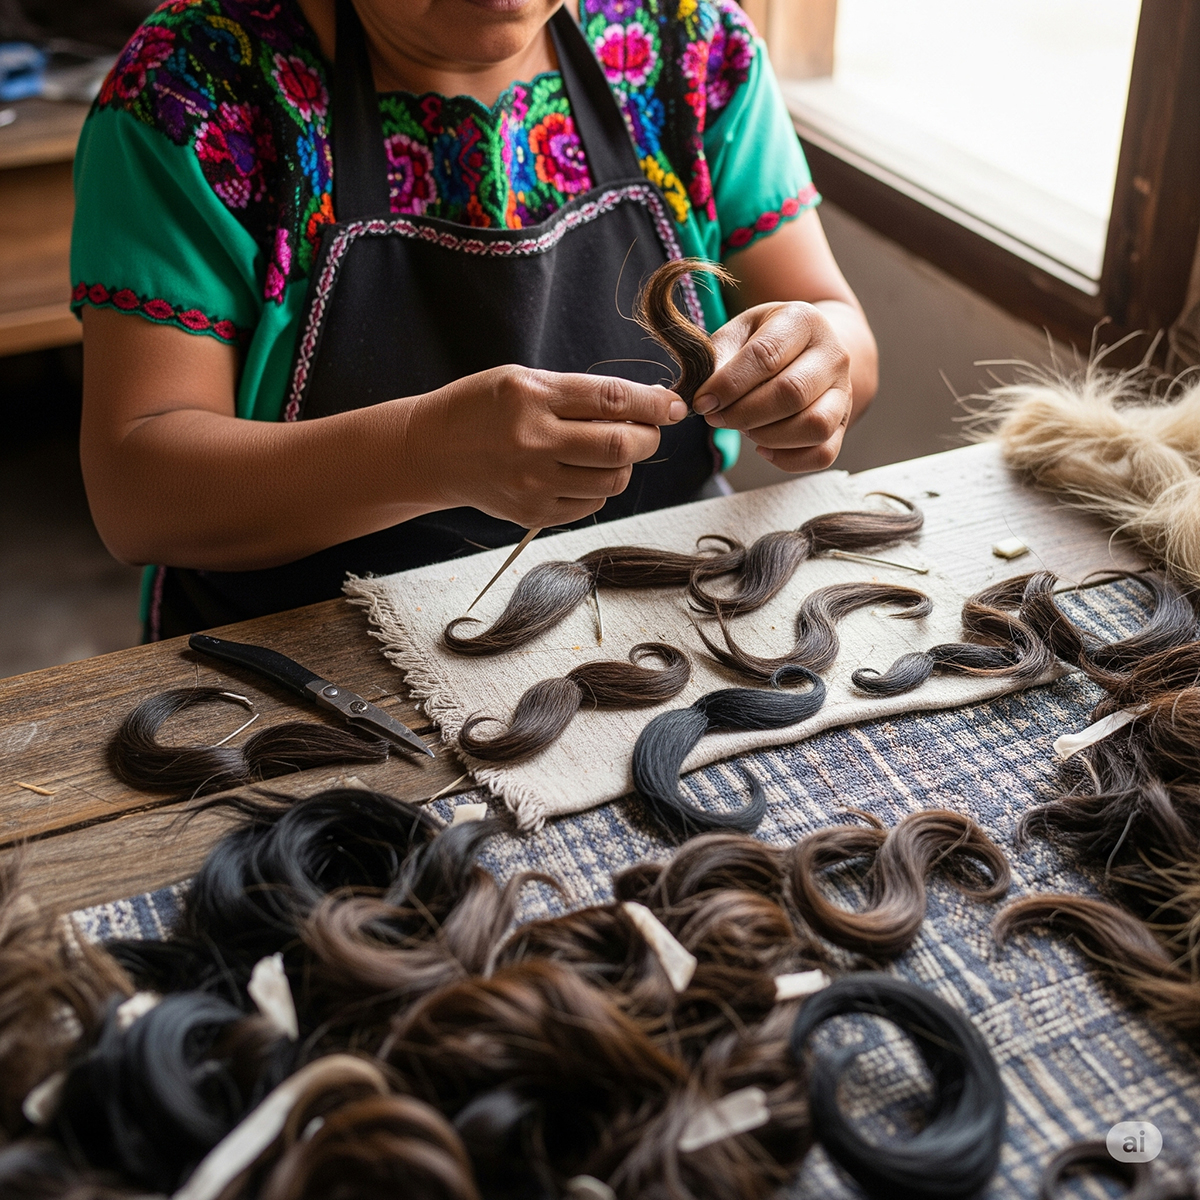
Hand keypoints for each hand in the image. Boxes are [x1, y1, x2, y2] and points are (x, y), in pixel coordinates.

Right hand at [410, 365, 687, 528]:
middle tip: (647, 431)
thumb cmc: (483, 408)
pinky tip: (580, 472)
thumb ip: (581, 393)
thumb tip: (647, 406)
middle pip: (620, 445)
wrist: (431, 451)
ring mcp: (532, 483)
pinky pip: (591, 504)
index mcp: (532, 397)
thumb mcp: (524, 381)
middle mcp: (533, 441)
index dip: (654, 403)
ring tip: (608, 452)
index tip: (674, 405)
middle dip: (648, 437)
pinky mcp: (532, 513)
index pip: (612, 399)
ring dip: (625, 465)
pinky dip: (598, 488)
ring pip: (612, 480)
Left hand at [693, 301, 852, 472]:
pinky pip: (822, 454)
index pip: (766, 356)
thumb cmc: (764, 341)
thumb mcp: (738, 333)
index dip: (729, 385)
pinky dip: (788, 460)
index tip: (703, 402)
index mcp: (802, 321)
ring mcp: (843, 391)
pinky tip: (763, 448)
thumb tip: (702, 396)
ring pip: (814, 426)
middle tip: (717, 418)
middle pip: (791, 393)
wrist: (807, 348)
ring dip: (768, 436)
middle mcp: (833, 355)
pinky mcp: (842, 424)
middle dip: (745, 413)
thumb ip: (718, 358)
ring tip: (745, 428)